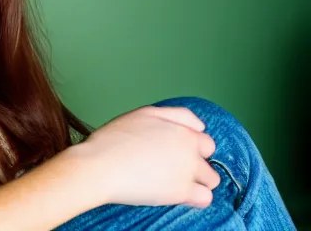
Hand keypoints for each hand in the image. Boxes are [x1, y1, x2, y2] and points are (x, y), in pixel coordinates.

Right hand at [76, 105, 219, 207]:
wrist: (100, 165)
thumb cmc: (117, 137)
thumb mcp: (146, 113)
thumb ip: (176, 115)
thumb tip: (200, 126)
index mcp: (183, 130)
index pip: (206, 141)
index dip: (192, 147)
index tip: (177, 152)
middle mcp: (190, 150)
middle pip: (209, 160)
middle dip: (197, 164)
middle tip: (174, 168)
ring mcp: (187, 172)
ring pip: (211, 180)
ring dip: (198, 181)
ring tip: (175, 182)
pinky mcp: (180, 193)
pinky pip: (205, 199)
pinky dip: (196, 198)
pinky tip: (177, 195)